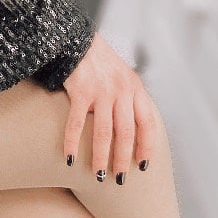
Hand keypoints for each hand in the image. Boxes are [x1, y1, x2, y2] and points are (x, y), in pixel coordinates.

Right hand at [62, 32, 156, 182]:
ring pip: (104, 132)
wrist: (76, 38)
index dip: (147, 146)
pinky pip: (77, 123)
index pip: (147, 123)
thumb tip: (135, 131)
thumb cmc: (100, 60)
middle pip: (126, 132)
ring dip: (101, 157)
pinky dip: (73, 142)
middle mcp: (121, 90)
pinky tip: (70, 157)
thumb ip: (130, 98)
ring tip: (98, 175)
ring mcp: (101, 90)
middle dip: (122, 159)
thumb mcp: (123, 75)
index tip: (143, 166)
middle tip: (119, 179)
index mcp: (135, 88)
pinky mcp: (80, 91)